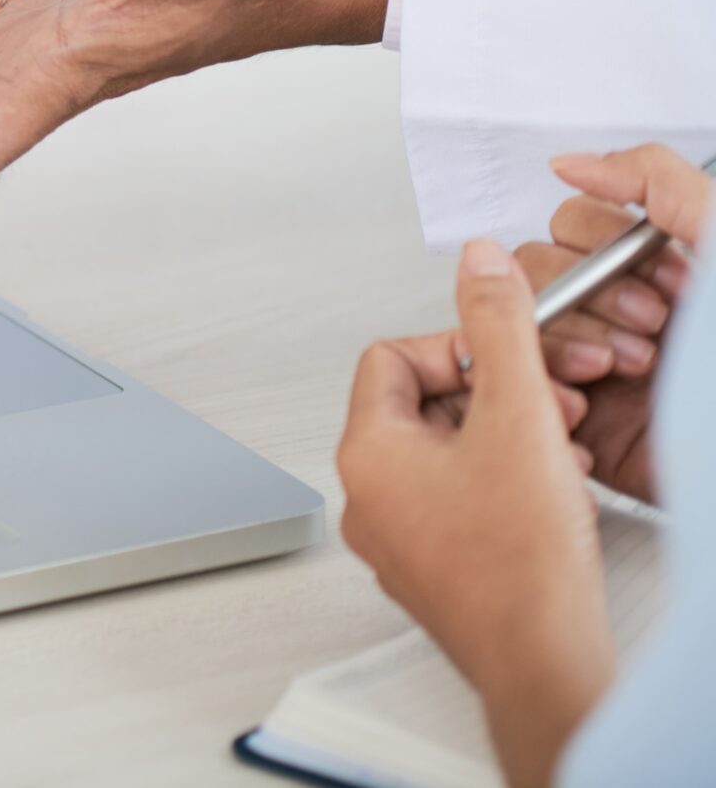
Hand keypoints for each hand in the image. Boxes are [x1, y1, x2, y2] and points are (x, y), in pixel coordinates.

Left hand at [336, 241, 612, 787]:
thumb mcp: (518, 414)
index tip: (505, 363)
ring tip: (555, 451)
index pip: (392, 358)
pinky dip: (506, 486)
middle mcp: (368, 496)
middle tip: (546, 405)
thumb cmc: (521, 561)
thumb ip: (499, 327)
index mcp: (367, 451)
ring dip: (507, 439)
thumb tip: (478, 264)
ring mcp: (398, 539)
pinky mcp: (434, 571)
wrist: (542, 659)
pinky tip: (550, 495)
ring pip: (448, 456)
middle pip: (423, 406)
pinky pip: (461, 503)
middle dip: (494, 396)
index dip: (456, 349)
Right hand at [519, 144, 708, 505]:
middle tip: (651, 323)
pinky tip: (591, 399)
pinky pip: (516, 385)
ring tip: (630, 367)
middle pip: (538, 266)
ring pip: (520, 321)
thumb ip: (657, 181)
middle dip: (592, 294)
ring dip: (569, 340)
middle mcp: (620, 309)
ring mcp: (594, 361)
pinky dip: (544, 386)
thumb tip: (573, 164)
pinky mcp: (576, 417)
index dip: (604, 244)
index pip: (574, 223)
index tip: (670, 279)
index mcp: (656, 268)